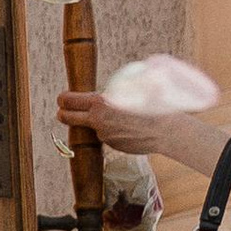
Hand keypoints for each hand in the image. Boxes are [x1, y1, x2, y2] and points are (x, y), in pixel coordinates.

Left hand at [59, 88, 180, 162]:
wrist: (168, 132)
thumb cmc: (154, 105)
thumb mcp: (133, 86)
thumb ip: (116, 87)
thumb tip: (108, 84)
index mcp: (100, 103)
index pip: (68, 101)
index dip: (63, 99)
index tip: (62, 98)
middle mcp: (98, 121)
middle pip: (67, 118)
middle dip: (63, 113)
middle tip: (63, 110)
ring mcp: (105, 136)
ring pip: (93, 126)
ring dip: (97, 122)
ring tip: (116, 115)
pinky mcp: (113, 146)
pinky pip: (108, 134)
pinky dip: (112, 130)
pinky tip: (128, 125)